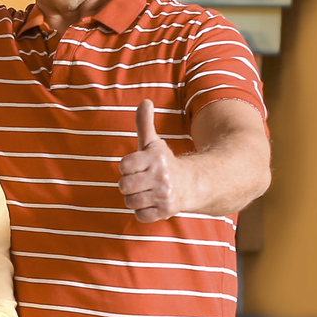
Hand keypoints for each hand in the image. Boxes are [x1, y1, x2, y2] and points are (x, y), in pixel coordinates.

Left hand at [118, 99, 198, 222]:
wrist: (192, 184)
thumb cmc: (163, 163)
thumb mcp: (153, 143)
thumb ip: (144, 123)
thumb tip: (145, 101)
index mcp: (156, 158)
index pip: (124, 165)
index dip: (127, 167)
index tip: (136, 167)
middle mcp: (161, 176)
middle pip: (124, 186)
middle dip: (128, 185)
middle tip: (139, 182)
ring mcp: (164, 195)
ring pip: (130, 202)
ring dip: (134, 199)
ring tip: (145, 192)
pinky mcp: (166, 211)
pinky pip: (140, 215)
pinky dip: (143, 211)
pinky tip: (151, 203)